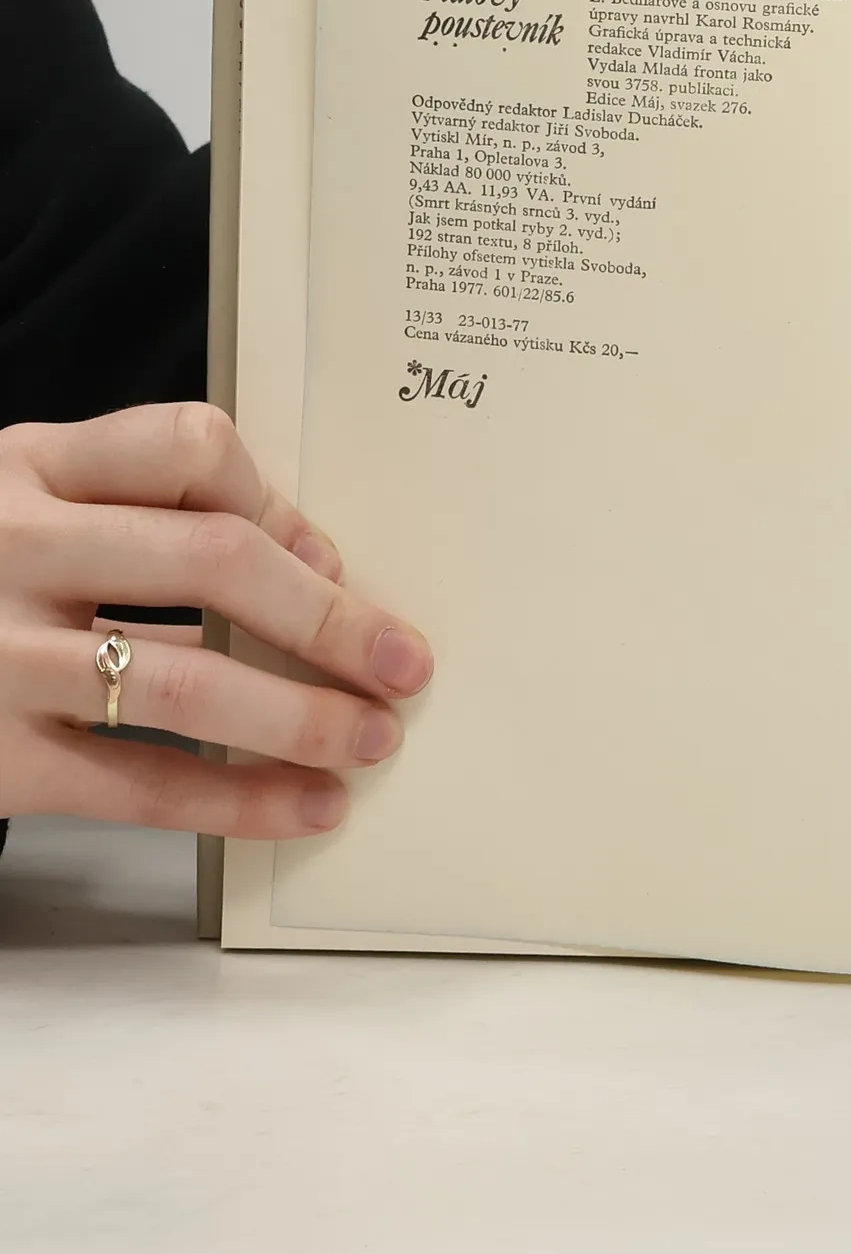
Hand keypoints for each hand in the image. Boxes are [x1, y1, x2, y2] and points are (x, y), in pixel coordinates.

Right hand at [0, 404, 431, 837]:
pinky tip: (309, 808)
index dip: (280, 502)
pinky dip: (242, 803)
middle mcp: (7, 547)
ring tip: (374, 740)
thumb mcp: (24, 504)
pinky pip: (140, 788)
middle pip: (211, 561)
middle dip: (331, 619)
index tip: (332, 560)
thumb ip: (146, 511)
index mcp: (27, 466)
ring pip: (186, 685)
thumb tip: (317, 566)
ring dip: (302, 719)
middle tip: (407, 663)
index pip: (188, 445)